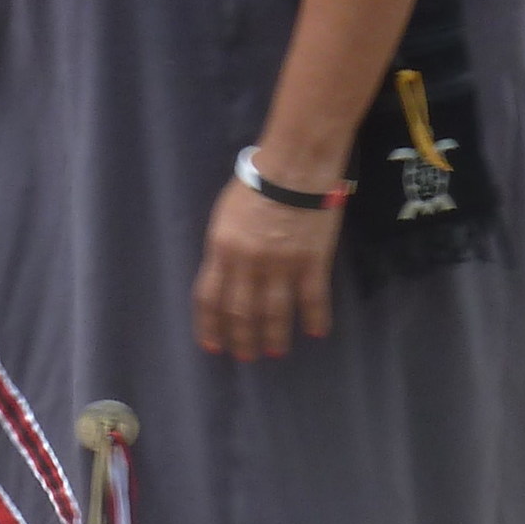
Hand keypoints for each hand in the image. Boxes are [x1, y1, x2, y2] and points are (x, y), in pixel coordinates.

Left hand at [192, 176, 338, 358]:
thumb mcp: (225, 215)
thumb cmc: (257, 182)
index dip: (210, 325)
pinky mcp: (311, 261)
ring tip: (275, 352)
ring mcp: (280, 265)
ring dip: (273, 337)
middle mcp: (247, 264)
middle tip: (246, 356)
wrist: (294, 167)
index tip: (213, 345)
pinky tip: (315, 332)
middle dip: (241, 339)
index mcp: (221, 249)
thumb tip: (225, 274)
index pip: (209, 298)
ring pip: (273, 313)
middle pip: (240, 312)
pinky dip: (314, 319)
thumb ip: (224, 247)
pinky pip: (312, 298)